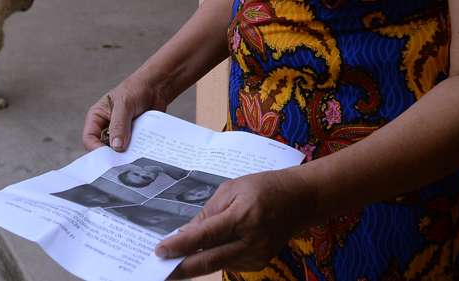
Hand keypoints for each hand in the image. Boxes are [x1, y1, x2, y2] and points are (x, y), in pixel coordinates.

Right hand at [81, 77, 168, 151]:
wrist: (155, 88)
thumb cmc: (135, 89)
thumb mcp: (125, 104)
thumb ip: (119, 124)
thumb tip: (116, 146)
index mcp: (97, 117)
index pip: (89, 138)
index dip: (96, 148)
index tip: (109, 156)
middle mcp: (106, 127)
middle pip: (103, 148)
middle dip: (112, 154)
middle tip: (123, 160)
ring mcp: (120, 133)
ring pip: (118, 151)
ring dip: (126, 153)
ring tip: (135, 155)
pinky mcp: (132, 137)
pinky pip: (131, 149)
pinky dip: (136, 151)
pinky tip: (143, 151)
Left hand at [155, 169, 315, 277]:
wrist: (300, 201)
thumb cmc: (263, 187)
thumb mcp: (232, 189)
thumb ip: (208, 213)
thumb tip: (185, 234)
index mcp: (243, 217)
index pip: (205, 236)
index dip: (180, 246)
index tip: (160, 251)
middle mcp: (251, 241)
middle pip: (210, 260)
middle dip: (181, 268)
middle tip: (159, 270)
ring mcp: (256, 256)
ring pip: (218, 265)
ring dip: (194, 264)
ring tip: (174, 260)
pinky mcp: (258, 263)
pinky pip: (228, 263)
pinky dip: (213, 258)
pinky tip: (204, 252)